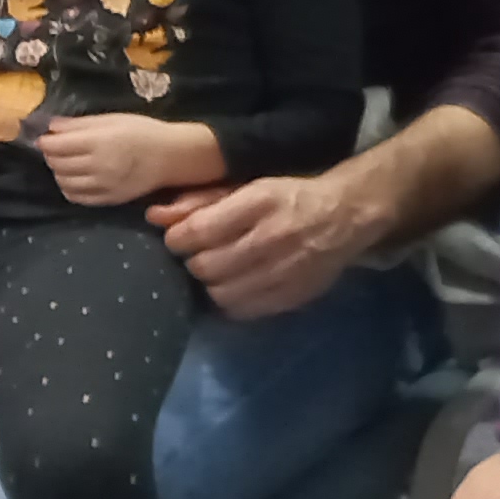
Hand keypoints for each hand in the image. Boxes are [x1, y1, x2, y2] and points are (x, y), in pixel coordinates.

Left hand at [39, 114, 218, 206]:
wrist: (171, 157)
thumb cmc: (144, 131)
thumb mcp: (113, 119)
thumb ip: (81, 124)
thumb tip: (51, 127)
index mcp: (99, 142)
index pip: (56, 145)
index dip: (45, 141)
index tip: (45, 138)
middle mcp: (98, 166)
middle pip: (57, 164)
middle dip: (52, 155)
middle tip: (58, 148)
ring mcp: (102, 185)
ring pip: (63, 182)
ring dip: (59, 171)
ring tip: (67, 163)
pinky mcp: (107, 199)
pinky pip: (76, 197)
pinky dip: (69, 187)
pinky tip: (75, 178)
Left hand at [151, 171, 388, 319]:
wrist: (345, 216)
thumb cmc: (288, 197)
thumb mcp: (247, 188)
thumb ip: (199, 201)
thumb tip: (153, 216)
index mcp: (259, 202)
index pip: (198, 231)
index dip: (178, 239)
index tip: (179, 238)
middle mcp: (271, 238)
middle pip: (205, 265)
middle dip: (194, 261)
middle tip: (201, 255)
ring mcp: (283, 271)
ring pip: (220, 292)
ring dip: (212, 283)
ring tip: (220, 271)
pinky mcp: (291, 297)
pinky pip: (242, 310)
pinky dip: (231, 300)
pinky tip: (238, 285)